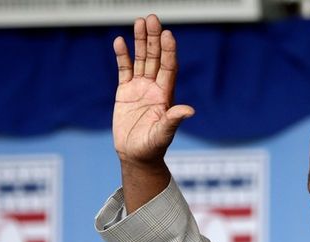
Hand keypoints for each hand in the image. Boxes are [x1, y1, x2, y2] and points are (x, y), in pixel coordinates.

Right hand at [112, 14, 193, 164]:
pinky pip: (124, 69)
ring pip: (141, 60)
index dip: (168, 51)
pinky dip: (122, 56)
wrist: (136, 155)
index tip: (168, 34)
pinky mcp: (125, 92)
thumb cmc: (152, 148)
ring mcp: (140, 88)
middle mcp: (154, 88)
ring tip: (139, 22)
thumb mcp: (163, 134)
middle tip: (152, 18)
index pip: (168, 67)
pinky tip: (120, 41)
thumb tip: (189, 110)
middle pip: (155, 58)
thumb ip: (173, 120)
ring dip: (140, 42)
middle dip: (154, 39)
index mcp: (165, 95)